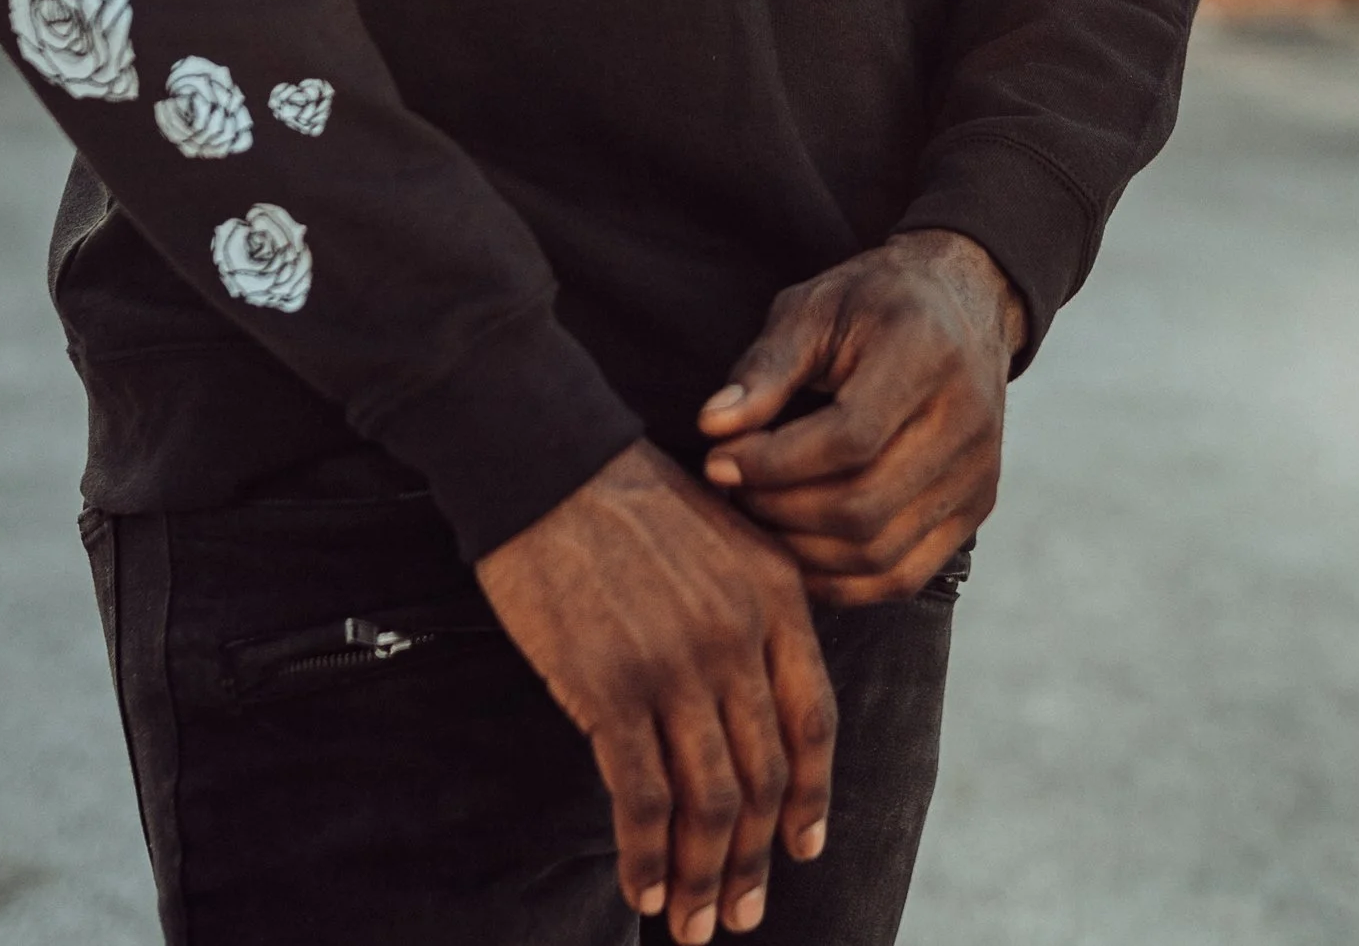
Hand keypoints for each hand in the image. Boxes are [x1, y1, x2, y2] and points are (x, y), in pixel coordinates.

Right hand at [475, 440, 835, 941]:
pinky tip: (640, 888)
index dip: (811, 797)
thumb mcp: (722, 537)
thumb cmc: (625, 498)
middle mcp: (737, 635)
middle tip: (739, 916)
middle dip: (751, 861)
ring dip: (701, 877)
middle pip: (762, 776)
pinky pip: (641, 796)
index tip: (803, 848)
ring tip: (690, 925)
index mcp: (775, 594)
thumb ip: (752, 615)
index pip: (812, 720)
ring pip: (708, 800)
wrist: (546, 459)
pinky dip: (645, 854)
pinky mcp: (610, 686)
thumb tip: (755, 712)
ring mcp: (675, 664)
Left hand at [697, 229, 1026, 605]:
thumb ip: (765, 368)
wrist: (964, 304)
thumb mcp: (814, 308)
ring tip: (759, 516)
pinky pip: (903, 575)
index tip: (719, 460)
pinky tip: (798, 550)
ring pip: (880, 552)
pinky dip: (842, 581)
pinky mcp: (977, 507)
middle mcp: (966, 419)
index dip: (774, 463)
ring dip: (803, 551)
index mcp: (926, 353)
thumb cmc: (875, 303)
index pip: (850, 438)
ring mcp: (978, 471)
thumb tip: (713, 427)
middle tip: (732, 491)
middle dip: (780, 511)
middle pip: (864, 505)